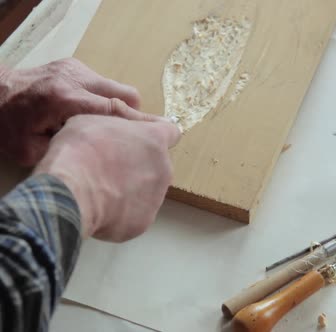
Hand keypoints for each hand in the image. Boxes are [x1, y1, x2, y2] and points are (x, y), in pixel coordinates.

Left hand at [0, 58, 161, 165]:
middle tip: (128, 138)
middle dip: (133, 116)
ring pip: (116, 89)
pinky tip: (88, 116)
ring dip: (116, 109)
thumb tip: (108, 155)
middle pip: (125, 95)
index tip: (162, 135)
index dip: (140, 125)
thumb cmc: (6, 127)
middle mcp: (74, 79)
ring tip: (103, 130)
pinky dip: (103, 100)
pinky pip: (102, 85)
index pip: (116, 110)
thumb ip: (72, 149)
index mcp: (64, 99)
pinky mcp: (73, 66)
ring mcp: (75, 69)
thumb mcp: (33, 150)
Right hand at [34, 114, 180, 241]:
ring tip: (100, 190)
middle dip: (138, 165)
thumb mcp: (91, 119)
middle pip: (157, 164)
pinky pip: (133, 215)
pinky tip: (99, 208)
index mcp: (154, 139)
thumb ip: (116, 123)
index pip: (170, 132)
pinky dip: (120, 214)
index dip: (154, 134)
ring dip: (130, 190)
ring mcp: (156, 197)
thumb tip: (120, 129)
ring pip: (147, 191)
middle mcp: (164, 168)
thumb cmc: (79, 150)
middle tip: (110, 167)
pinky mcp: (143, 222)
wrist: (69, 192)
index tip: (141, 138)